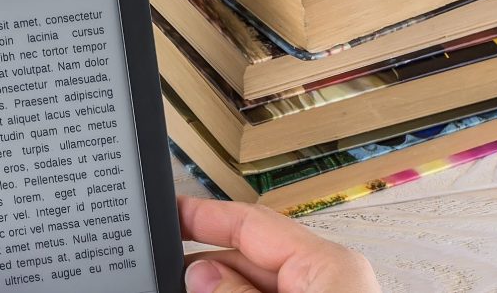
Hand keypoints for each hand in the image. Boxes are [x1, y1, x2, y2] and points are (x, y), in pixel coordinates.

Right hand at [178, 196, 379, 292]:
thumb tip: (202, 274)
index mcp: (329, 265)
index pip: (251, 221)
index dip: (203, 214)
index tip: (169, 212)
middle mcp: (329, 279)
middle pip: (247, 255)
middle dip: (205, 265)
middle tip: (167, 273)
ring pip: (253, 283)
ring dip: (219, 287)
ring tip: (187, 290)